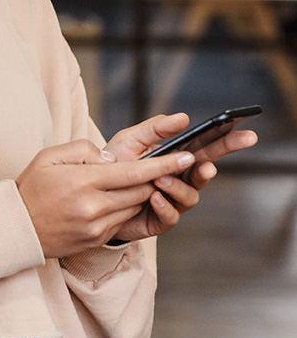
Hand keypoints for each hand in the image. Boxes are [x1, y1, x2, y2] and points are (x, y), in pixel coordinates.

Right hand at [16, 138, 195, 257]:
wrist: (18, 227)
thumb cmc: (32, 186)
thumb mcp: (48, 156)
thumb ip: (82, 150)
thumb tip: (112, 159)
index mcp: (83, 182)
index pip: (134, 172)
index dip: (164, 164)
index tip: (186, 156)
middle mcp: (94, 207)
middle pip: (141, 191)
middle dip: (157, 178)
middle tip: (165, 165)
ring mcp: (97, 227)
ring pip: (135, 206)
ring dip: (141, 193)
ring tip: (136, 181)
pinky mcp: (97, 240)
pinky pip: (123, 221)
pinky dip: (126, 207)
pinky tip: (116, 199)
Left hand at [102, 113, 257, 242]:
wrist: (92, 191)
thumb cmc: (114, 163)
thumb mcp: (131, 140)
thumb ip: (155, 128)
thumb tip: (183, 118)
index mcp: (177, 157)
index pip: (208, 147)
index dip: (228, 141)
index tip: (245, 133)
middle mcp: (181, 178)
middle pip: (207, 170)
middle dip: (213, 167)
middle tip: (207, 166)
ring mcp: (173, 200)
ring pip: (191, 196)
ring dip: (177, 187)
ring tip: (159, 180)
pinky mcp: (161, 219)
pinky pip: (171, 216)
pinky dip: (163, 205)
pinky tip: (153, 196)